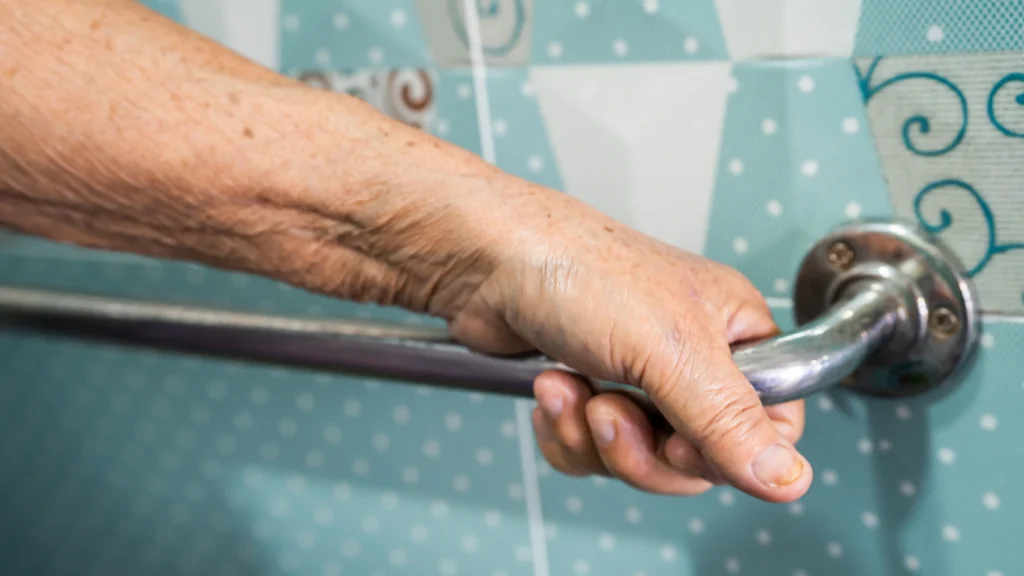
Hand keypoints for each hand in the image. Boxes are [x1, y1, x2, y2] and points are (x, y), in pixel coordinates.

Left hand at [443, 183, 810, 501]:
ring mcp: (637, 377)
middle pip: (696, 456)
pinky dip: (566, 432)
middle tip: (609, 413)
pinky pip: (592, 451)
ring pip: (639, 459)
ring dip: (594, 437)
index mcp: (732, 333)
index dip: (726, 451)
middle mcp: (690, 357)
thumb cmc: (579, 271)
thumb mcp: (669, 350)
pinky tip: (551, 391)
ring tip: (569, 390)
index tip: (681, 442)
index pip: (769, 422)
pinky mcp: (590, 391)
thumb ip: (729, 420)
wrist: (487, 261)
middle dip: (641, 449)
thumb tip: (789, 479)